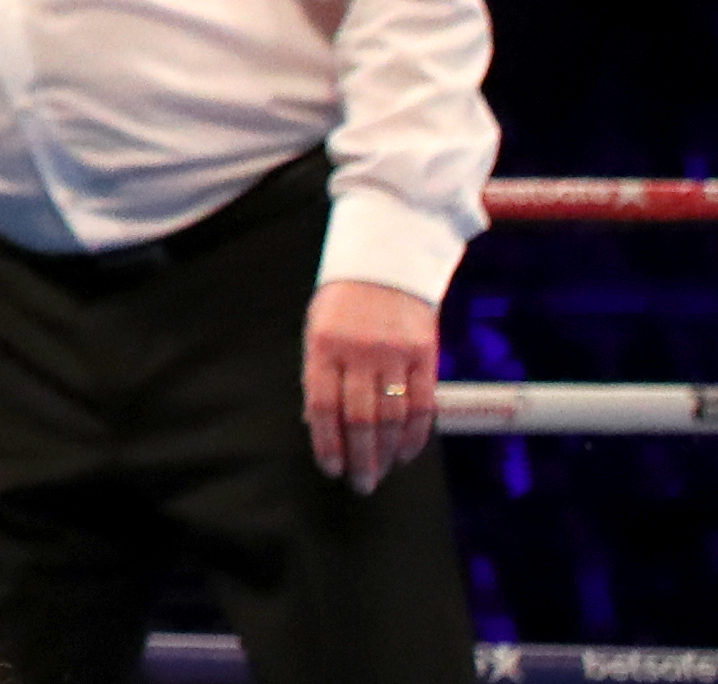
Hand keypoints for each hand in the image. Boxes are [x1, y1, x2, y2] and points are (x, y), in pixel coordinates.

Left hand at [302, 278, 442, 490]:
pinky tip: (405, 452)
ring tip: (381, 472)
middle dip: (359, 458)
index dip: (326, 443)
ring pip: (391, 417)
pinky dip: (415, 435)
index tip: (330, 468)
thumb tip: (319, 425)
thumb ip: (320, 374)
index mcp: (323, 345)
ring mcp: (394, 353)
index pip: (321, 405)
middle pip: (359, 418)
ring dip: (385, 452)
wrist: (387, 260)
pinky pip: (422, 405)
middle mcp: (358, 351)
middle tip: (360, 483)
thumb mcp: (318, 329)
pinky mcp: (425, 354)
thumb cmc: (345, 302)